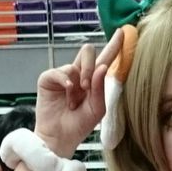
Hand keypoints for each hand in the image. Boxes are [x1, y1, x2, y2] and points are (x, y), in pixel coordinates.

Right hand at [34, 29, 122, 156]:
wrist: (59, 138)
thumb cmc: (78, 126)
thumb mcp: (96, 110)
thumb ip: (100, 89)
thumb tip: (102, 67)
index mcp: (93, 81)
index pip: (104, 59)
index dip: (113, 45)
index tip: (122, 32)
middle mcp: (78, 74)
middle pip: (88, 51)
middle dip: (90, 67)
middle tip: (87, 87)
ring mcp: (63, 75)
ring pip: (75, 63)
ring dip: (77, 84)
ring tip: (73, 103)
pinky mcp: (48, 78)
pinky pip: (59, 71)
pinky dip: (65, 81)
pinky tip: (66, 93)